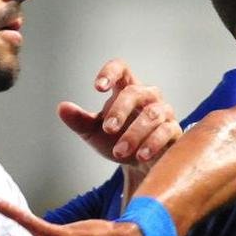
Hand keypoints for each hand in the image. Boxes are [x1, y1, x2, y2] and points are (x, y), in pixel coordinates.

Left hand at [59, 59, 179, 169]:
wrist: (137, 166)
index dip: (110, 73)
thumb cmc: (116, 141)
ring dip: (134, 133)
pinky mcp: (174, 130)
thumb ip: (79, 120)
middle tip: (107, 129)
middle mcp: (147, 96)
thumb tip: (62, 108)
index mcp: (126, 89)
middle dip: (120, 110)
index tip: (97, 88)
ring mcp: (163, 112)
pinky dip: (152, 143)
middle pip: (135, 92)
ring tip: (119, 151)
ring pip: (152, 114)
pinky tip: (140, 155)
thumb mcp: (93, 132)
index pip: (121, 69)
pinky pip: (166, 131)